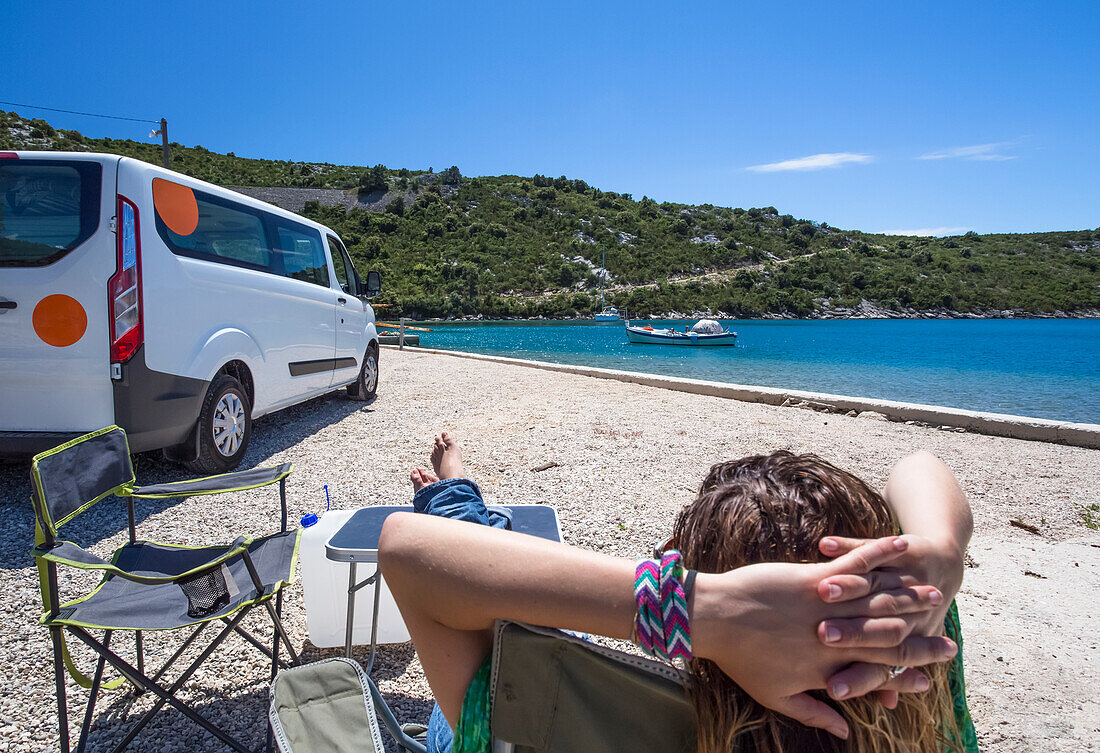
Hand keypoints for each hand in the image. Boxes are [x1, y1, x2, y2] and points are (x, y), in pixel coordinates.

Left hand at [692, 537, 956, 739]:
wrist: (713, 619)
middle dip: (921, 644)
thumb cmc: (739, 658)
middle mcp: (836, 640)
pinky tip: (902, 545)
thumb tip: (842, 733)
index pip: (875, 675)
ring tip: (936, 595)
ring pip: (879, 603)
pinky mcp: (816, 579)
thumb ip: (813, 712)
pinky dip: (881, 554)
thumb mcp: (775, 695)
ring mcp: (829, 608)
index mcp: (828, 669)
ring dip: (910, 598)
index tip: (928, 683)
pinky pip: (857, 564)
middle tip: (950, 645)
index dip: (903, 679)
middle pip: (888, 640)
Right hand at [816, 533, 964, 706]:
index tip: (834, 689)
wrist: (942, 568)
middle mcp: (904, 613)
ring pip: (872, 586)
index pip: (879, 665)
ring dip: (849, 587)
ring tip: (826, 590)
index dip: (858, 677)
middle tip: (824, 638)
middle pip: (873, 628)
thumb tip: (887, 704)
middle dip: (849, 633)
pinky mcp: (897, 553)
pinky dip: (847, 547)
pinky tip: (826, 546)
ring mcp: (900, 581)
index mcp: (901, 639)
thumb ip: (886, 674)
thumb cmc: (914, 615)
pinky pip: (868, 551)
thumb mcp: (910, 644)